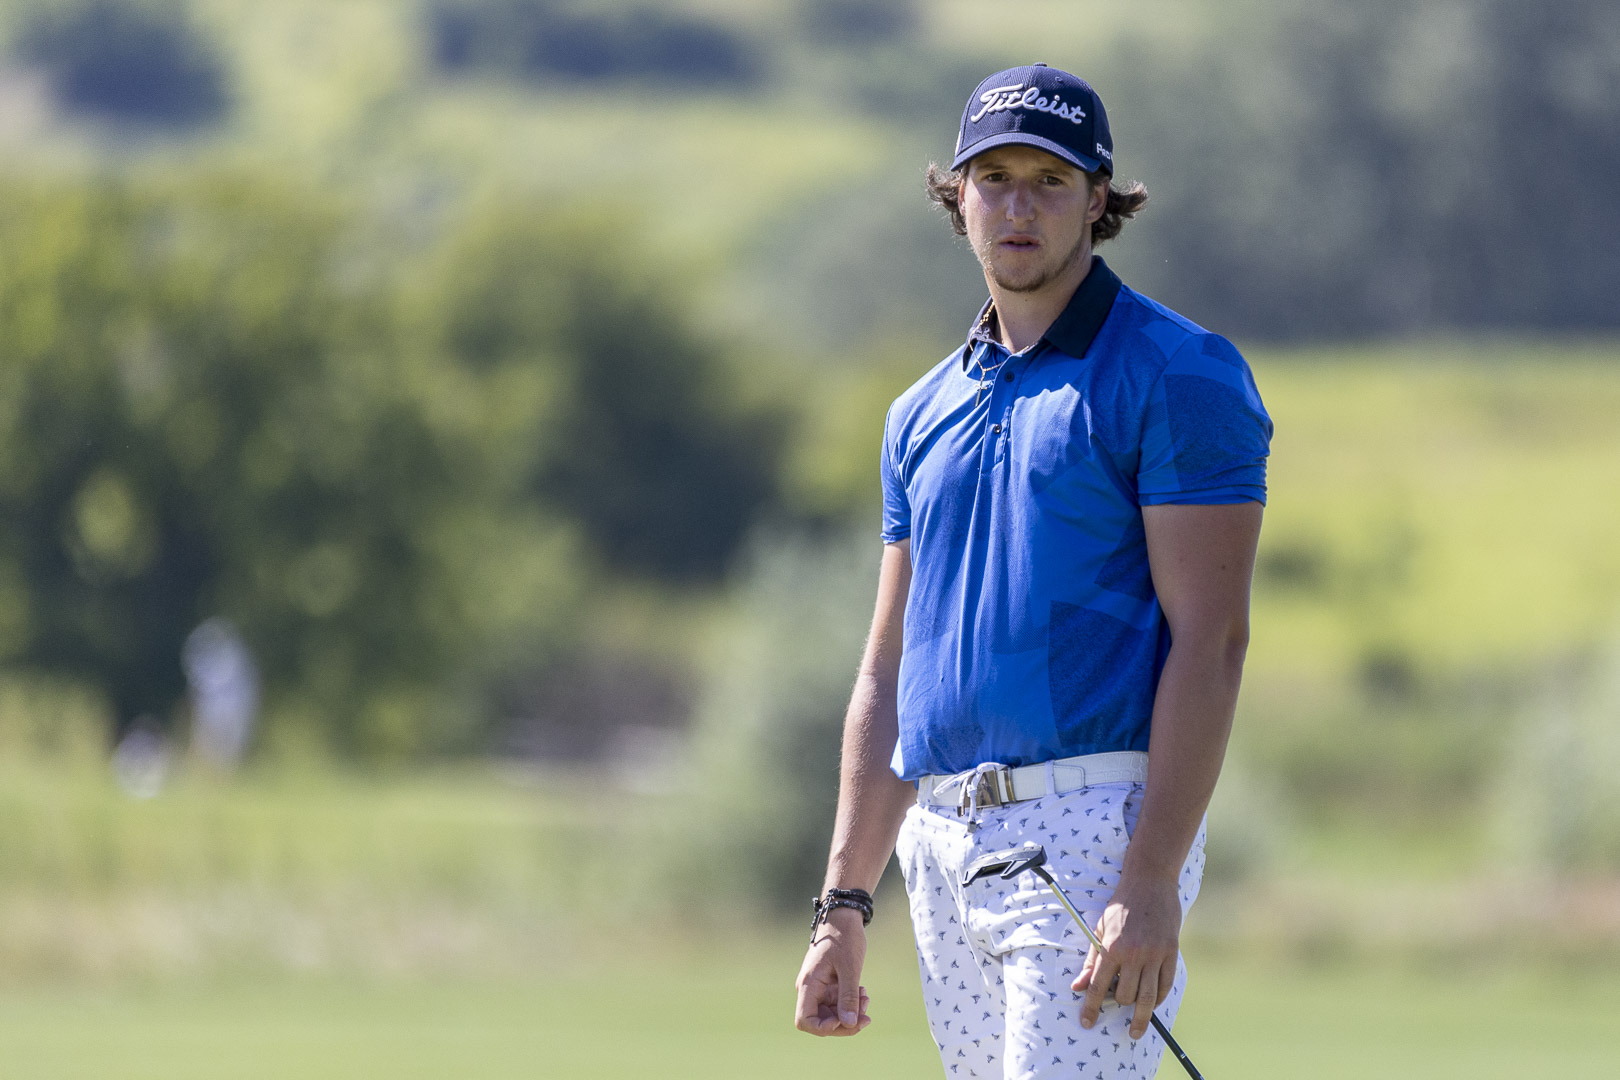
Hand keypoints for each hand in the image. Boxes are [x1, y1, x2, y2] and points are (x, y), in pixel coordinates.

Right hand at [794, 907, 871, 1035]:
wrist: (844, 916)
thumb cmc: (844, 937)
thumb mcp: (850, 968)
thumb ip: (848, 997)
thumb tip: (849, 1024)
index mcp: (809, 984)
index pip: (804, 1020)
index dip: (824, 1028)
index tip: (845, 1020)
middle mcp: (810, 988)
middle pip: (820, 1020)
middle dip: (844, 1022)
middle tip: (867, 1015)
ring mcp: (818, 987)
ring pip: (831, 1013)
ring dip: (850, 1012)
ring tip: (866, 997)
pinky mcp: (827, 984)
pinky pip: (836, 1002)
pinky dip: (850, 1002)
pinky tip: (862, 992)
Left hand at [1072, 873, 1181, 1039]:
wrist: (1150, 882)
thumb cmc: (1121, 905)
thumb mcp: (1100, 929)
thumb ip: (1092, 961)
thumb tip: (1078, 987)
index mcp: (1112, 947)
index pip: (1099, 986)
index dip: (1091, 1008)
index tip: (1087, 1023)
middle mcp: (1134, 954)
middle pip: (1126, 996)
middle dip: (1119, 1004)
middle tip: (1115, 1005)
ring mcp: (1155, 955)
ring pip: (1148, 997)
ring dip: (1141, 1016)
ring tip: (1136, 1029)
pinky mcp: (1171, 953)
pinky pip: (1165, 985)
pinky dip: (1158, 998)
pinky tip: (1152, 1004)